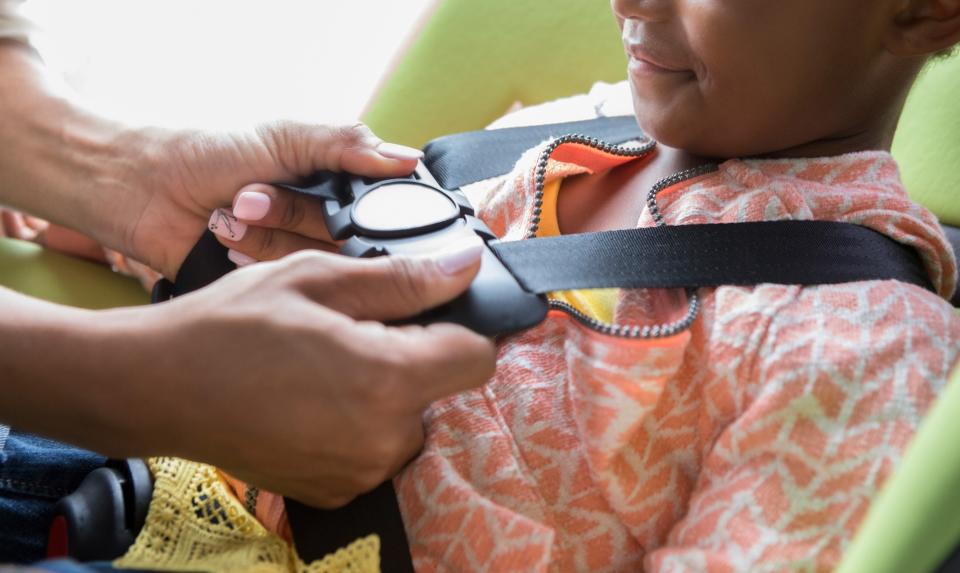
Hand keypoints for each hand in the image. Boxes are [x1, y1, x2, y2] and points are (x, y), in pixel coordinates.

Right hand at [99, 237, 494, 507]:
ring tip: (322, 368)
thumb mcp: (317, 280)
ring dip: (382, 395)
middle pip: (439, 390)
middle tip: (351, 335)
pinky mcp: (336, 493)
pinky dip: (356, 427)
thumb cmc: (231, 325)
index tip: (424, 316)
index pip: (476, 357)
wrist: (157, 387)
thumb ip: (402, 281)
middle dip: (411, 359)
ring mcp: (360, 473)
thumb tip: (466, 268)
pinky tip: (310, 402)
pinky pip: (373, 451)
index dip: (459, 329)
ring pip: (407, 422)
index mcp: (388, 379)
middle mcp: (384, 438)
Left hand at [123, 122, 421, 277]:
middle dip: (295, 214)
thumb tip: (406, 160)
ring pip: (317, 261)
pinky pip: (287, 281)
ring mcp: (299, 255)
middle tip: (250, 194)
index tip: (333, 198)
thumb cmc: (211, 154)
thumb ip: (346, 145)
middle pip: (349, 238)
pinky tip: (229, 240)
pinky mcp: (271, 283)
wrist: (146, 190)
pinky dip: (254, 255)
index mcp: (336, 184)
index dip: (364, 208)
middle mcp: (325, 223)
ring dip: (269, 232)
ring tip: (233, 212)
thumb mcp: (284, 138)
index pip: (381, 206)